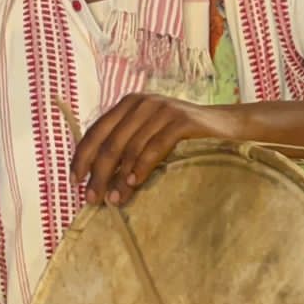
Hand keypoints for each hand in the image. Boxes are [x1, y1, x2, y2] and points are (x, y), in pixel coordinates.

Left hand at [71, 94, 244, 205]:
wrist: (229, 126)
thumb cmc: (187, 137)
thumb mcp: (152, 134)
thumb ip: (128, 145)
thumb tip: (98, 179)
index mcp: (129, 104)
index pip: (96, 131)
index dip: (81, 157)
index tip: (75, 182)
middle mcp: (142, 103)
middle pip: (110, 142)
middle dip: (98, 174)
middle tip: (92, 199)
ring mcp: (162, 109)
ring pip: (130, 147)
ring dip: (119, 178)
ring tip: (114, 200)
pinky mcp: (182, 120)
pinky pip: (154, 147)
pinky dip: (142, 167)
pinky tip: (134, 183)